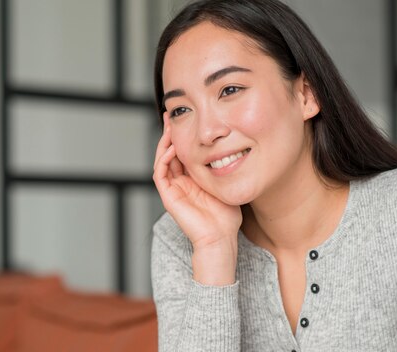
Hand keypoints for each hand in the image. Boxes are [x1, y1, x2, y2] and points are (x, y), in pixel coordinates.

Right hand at [153, 117, 241, 284]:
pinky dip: (164, 159)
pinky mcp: (168, 197)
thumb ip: (225, 167)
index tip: (186, 118)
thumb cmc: (227, 216)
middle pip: (169, 152)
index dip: (182, 135)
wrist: (221, 238)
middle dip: (170, 133)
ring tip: (170, 126)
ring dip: (164, 143)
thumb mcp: (228, 183)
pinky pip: (160, 173)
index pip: (182, 152)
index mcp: (192, 180)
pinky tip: (173, 147)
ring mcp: (173, 189)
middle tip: (171, 115)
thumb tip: (236, 145)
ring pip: (162, 160)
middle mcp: (180, 183)